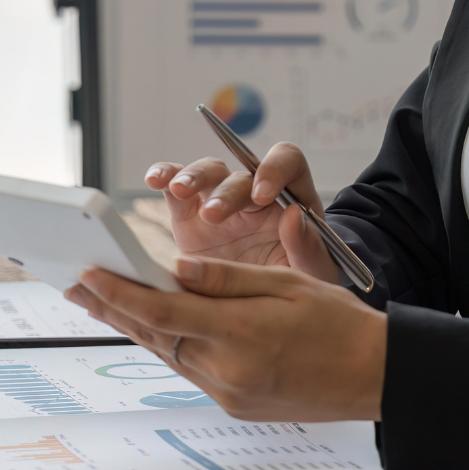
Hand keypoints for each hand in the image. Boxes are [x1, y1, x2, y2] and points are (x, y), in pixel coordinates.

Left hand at [65, 255, 385, 420]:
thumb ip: (224, 279)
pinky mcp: (234, 405)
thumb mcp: (284, 284)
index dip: (118, 292)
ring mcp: (229, 394)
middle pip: (153, 336)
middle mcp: (228, 372)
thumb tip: (172, 268)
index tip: (86, 273)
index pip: (162, 312)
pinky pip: (188, 368)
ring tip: (98, 300)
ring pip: (167, 353)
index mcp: (241, 335)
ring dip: (132, 326)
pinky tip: (148, 325)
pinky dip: (166, 343)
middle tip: (72, 285)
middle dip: (109, 307)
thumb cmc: (337, 322)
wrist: (375, 376)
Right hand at [143, 143, 335, 280]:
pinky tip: (155, 180)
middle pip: (240, 174)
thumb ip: (307, 246)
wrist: (262, 307)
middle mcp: (253, 193)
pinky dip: (164, 175)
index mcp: (290, 197)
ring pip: (207, 172)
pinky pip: (175, 185)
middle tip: (214, 215)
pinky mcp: (189, 214)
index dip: (274, 169)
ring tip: (179, 191)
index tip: (263, 194)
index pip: (287, 162)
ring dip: (193, 177)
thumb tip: (293, 215)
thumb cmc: (296, 282)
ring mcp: (218, 200)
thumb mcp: (313, 272)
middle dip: (226, 192)